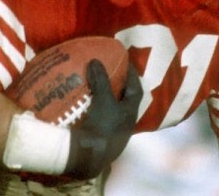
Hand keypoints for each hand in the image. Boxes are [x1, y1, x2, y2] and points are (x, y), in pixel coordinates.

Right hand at [63, 59, 141, 178]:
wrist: (89, 157)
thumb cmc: (102, 126)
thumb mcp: (103, 100)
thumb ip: (101, 80)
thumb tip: (96, 60)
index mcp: (130, 113)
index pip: (136, 90)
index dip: (132, 75)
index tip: (126, 62)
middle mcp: (124, 123)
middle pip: (124, 101)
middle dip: (117, 87)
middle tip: (109, 72)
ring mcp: (112, 133)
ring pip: (111, 111)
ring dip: (104, 99)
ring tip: (94, 86)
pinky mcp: (99, 139)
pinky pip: (98, 120)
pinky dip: (92, 110)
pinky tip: (82, 105)